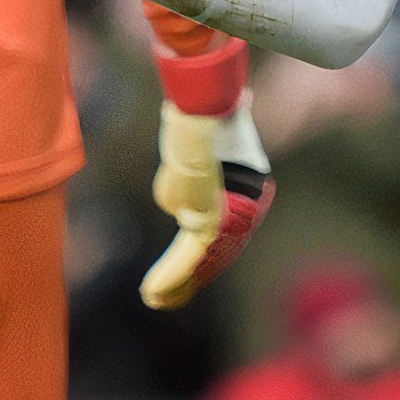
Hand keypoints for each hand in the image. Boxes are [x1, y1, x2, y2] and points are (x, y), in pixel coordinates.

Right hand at [140, 35, 274, 309]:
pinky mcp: (209, 223)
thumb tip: (240, 99)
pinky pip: (189, 258)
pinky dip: (170, 279)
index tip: (190, 266)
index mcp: (247, 186)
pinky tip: (152, 295)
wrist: (207, 110)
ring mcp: (227, 217)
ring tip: (155, 300)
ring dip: (176, 283)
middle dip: (192, 275)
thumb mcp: (223, 116)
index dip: (206, 252)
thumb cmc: (213, 106)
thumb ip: (230, 115)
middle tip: (168, 297)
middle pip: (215, 250)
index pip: (225, 226)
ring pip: (198, 259)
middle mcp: (243, 207)